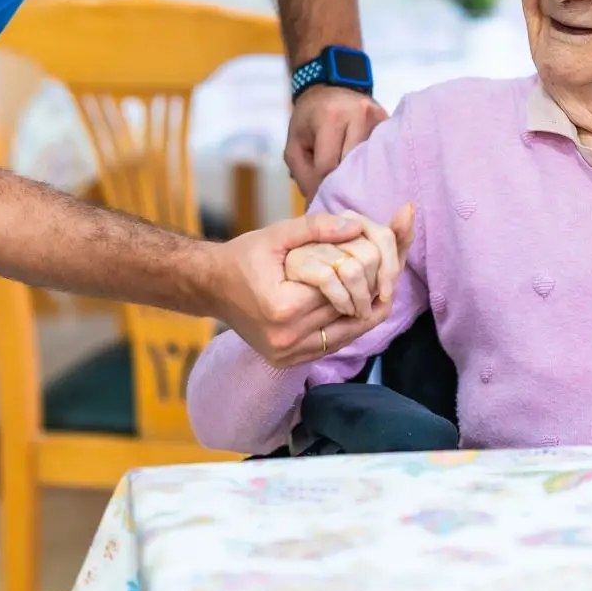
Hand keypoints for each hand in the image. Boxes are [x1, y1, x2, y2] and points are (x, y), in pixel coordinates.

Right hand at [207, 205, 414, 367]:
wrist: (211, 286)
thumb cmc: (243, 257)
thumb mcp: (277, 234)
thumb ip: (317, 227)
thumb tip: (356, 227)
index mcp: (284, 307)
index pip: (342, 288)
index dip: (360, 268)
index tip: (370, 253)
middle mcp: (287, 339)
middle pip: (347, 312)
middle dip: (366, 288)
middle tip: (380, 268)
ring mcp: (288, 356)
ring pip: (346, 334)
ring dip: (363, 310)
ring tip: (372, 285)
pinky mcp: (289, 363)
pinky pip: (332, 345)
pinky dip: (347, 326)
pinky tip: (353, 305)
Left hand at [285, 85, 387, 197]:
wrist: (330, 88)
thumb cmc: (308, 119)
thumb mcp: (295, 146)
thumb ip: (304, 176)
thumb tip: (318, 209)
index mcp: (331, 117)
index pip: (329, 166)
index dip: (322, 191)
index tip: (320, 208)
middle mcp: (360, 114)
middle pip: (353, 166)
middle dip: (342, 188)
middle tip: (336, 206)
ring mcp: (380, 118)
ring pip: (370, 164)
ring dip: (359, 181)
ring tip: (351, 195)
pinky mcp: (389, 125)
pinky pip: (381, 156)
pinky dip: (371, 170)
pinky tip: (366, 181)